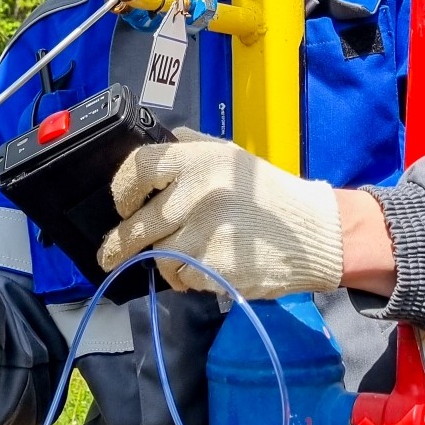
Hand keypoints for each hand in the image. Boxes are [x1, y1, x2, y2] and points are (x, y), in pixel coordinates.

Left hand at [99, 129, 342, 298]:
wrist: (315, 233)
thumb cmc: (269, 195)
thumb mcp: (232, 154)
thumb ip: (190, 147)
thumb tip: (150, 152)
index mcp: (201, 160)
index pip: (140, 167)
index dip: (121, 189)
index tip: (122, 205)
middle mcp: (199, 193)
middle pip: (138, 225)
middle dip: (119, 244)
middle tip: (109, 253)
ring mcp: (206, 233)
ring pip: (158, 256)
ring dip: (164, 260)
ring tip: (187, 255)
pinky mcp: (214, 268)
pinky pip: (181, 276)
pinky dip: (186, 277)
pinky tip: (208, 267)